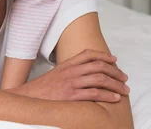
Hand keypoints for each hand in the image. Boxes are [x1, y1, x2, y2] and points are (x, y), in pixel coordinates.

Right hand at [10, 49, 129, 102]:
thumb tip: (83, 72)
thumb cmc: (42, 88)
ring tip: (124, 89)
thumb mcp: (55, 74)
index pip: (87, 54)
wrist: (28, 97)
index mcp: (66, 65)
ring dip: (115, 83)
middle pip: (97, 65)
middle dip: (114, 71)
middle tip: (123, 77)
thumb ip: (69, 71)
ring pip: (99, 78)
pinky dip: (107, 95)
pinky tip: (114, 98)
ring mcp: (71, 83)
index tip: (113, 59)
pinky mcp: (71, 95)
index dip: (103, 55)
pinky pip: (94, 93)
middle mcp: (70, 72)